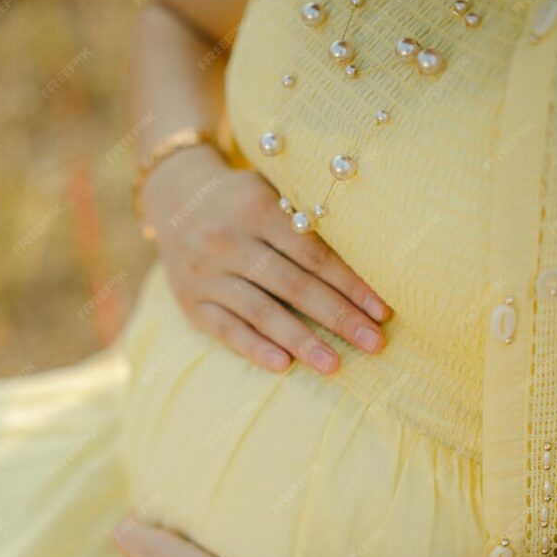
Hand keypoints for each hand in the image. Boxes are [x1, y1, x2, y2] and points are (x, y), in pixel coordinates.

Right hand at [141, 144, 392, 375]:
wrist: (174, 198)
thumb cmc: (243, 199)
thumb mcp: (271, 191)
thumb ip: (307, 216)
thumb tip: (370, 257)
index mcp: (256, 208)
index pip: (313, 252)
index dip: (350, 283)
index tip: (383, 310)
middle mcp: (227, 241)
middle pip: (293, 286)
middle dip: (338, 317)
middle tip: (374, 343)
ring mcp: (206, 275)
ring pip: (261, 312)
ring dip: (301, 341)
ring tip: (334, 365)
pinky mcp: (191, 303)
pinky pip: (225, 330)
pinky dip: (254, 348)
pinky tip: (283, 366)